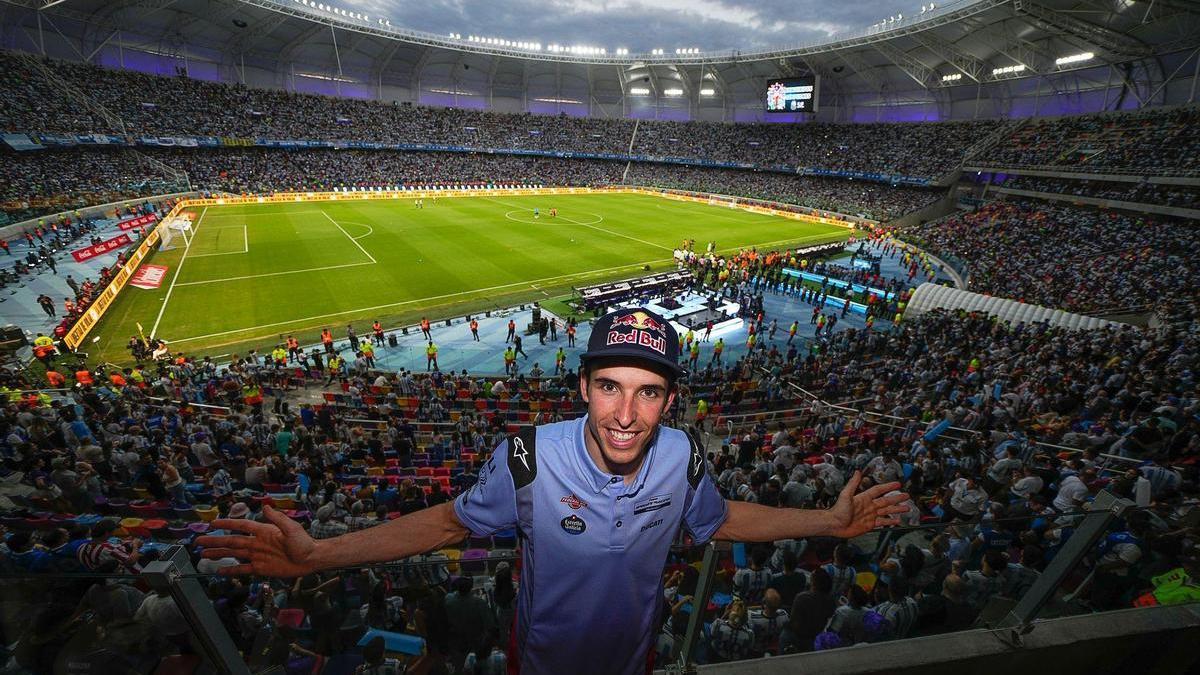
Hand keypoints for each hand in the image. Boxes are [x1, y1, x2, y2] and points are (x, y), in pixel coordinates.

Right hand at [195, 505, 317, 576]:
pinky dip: (231, 570)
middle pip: (232, 541)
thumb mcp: (291, 527)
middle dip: (215, 541)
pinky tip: (220, 571)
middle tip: (198, 541)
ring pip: (234, 555)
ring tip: (203, 555)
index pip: (241, 526)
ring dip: (218, 554)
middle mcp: (257, 543)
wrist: (310, 559)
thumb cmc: (304, 542)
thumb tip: (265, 506)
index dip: (227, 524)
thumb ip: (278, 518)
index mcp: (263, 531)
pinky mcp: (261, 568)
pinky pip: (243, 569)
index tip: (213, 523)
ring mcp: (257, 556)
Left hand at [826, 470, 910, 538]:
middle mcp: (869, 506)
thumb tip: (858, 472)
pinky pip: (883, 522)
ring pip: (887, 511)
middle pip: (886, 501)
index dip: (888, 486)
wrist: (835, 525)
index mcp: (864, 497)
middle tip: (906, 496)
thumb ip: (853, 483)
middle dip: (897, 498)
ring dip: (897, 509)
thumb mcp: (846, 495)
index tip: (897, 484)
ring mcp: (870, 515)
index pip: (879, 490)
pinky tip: (898, 520)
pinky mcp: (870, 525)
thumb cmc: (838, 510)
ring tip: (907, 508)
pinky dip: (891, 521)